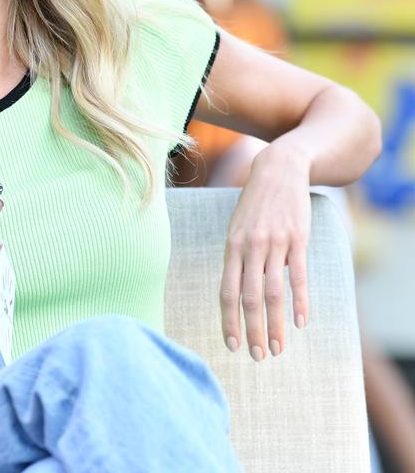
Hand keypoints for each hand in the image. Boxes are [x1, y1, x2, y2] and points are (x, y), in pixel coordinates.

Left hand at [219, 146, 310, 360]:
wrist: (278, 170)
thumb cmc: (255, 204)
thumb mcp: (238, 228)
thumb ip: (238, 258)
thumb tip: (239, 290)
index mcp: (231, 247)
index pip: (226, 292)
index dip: (228, 319)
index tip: (230, 344)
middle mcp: (249, 248)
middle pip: (249, 298)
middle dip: (251, 331)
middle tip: (256, 357)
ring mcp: (274, 244)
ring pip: (273, 293)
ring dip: (274, 325)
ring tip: (276, 349)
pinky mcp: (297, 240)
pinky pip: (298, 277)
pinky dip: (299, 302)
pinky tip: (299, 323)